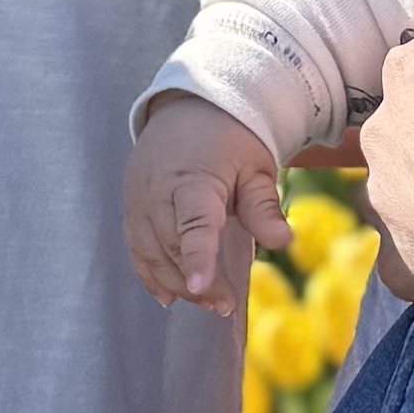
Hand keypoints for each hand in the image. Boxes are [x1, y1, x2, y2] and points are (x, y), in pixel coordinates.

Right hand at [128, 99, 286, 308]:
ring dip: (175, 284)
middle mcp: (157, 189)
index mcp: (193, 177)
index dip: (197, 257)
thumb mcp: (255, 166)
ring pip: (150, 253)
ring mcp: (138, 199)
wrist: (191, 107)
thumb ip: (263, 206)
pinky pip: (136, 248)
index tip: (201, 287)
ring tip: (206, 304)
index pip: (193, 223)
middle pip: (171, 246)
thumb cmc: (230, 138)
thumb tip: (283, 241)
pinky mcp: (130, 206)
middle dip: (196, 282)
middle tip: (225, 305)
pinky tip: (168, 296)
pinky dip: (150, 274)